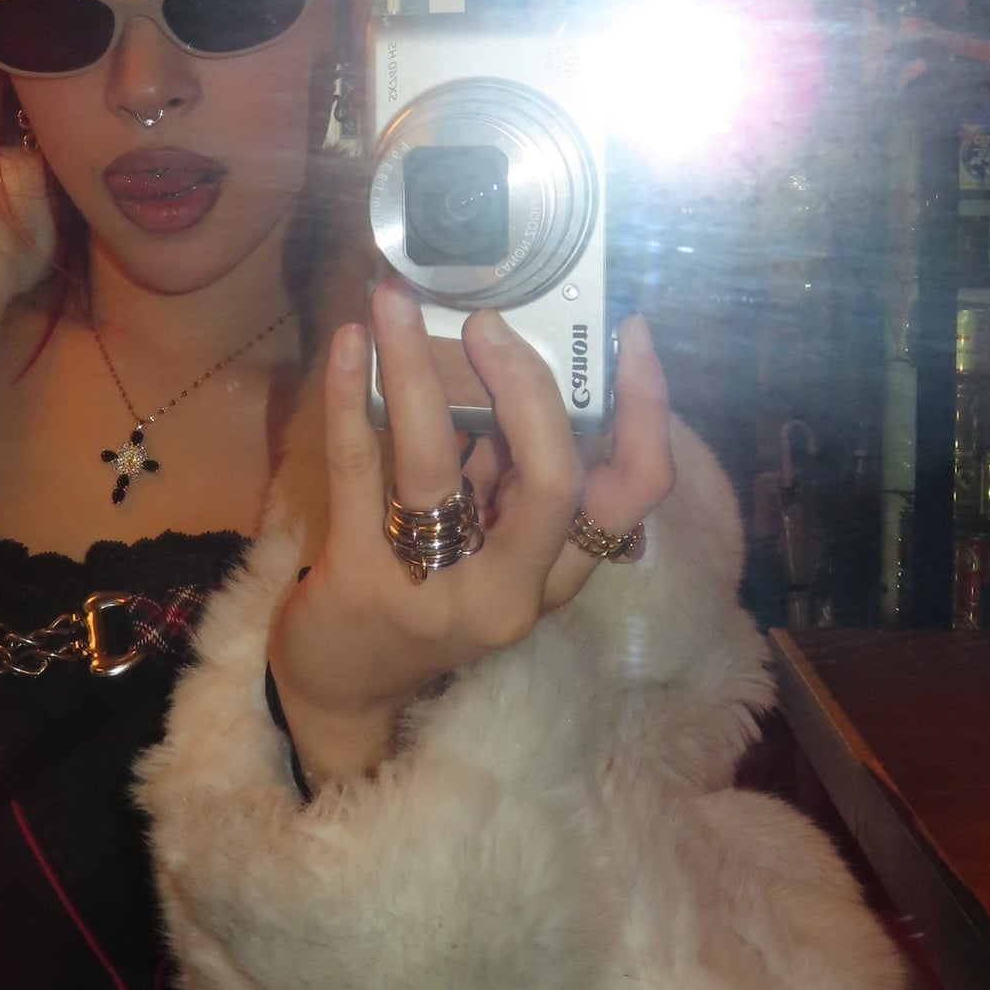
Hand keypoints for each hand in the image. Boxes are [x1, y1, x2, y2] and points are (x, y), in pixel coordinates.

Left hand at [268, 281, 674, 790]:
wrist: (343, 690)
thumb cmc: (425, 597)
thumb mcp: (489, 545)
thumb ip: (510, 472)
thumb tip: (509, 358)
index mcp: (554, 575)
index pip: (632, 494)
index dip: (647, 411)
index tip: (633, 334)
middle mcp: (510, 591)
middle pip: (552, 481)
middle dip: (527, 385)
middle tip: (488, 318)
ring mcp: (433, 589)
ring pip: (435, 463)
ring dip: (413, 367)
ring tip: (395, 300)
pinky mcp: (359, 578)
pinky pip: (357, 470)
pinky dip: (350, 397)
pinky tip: (346, 343)